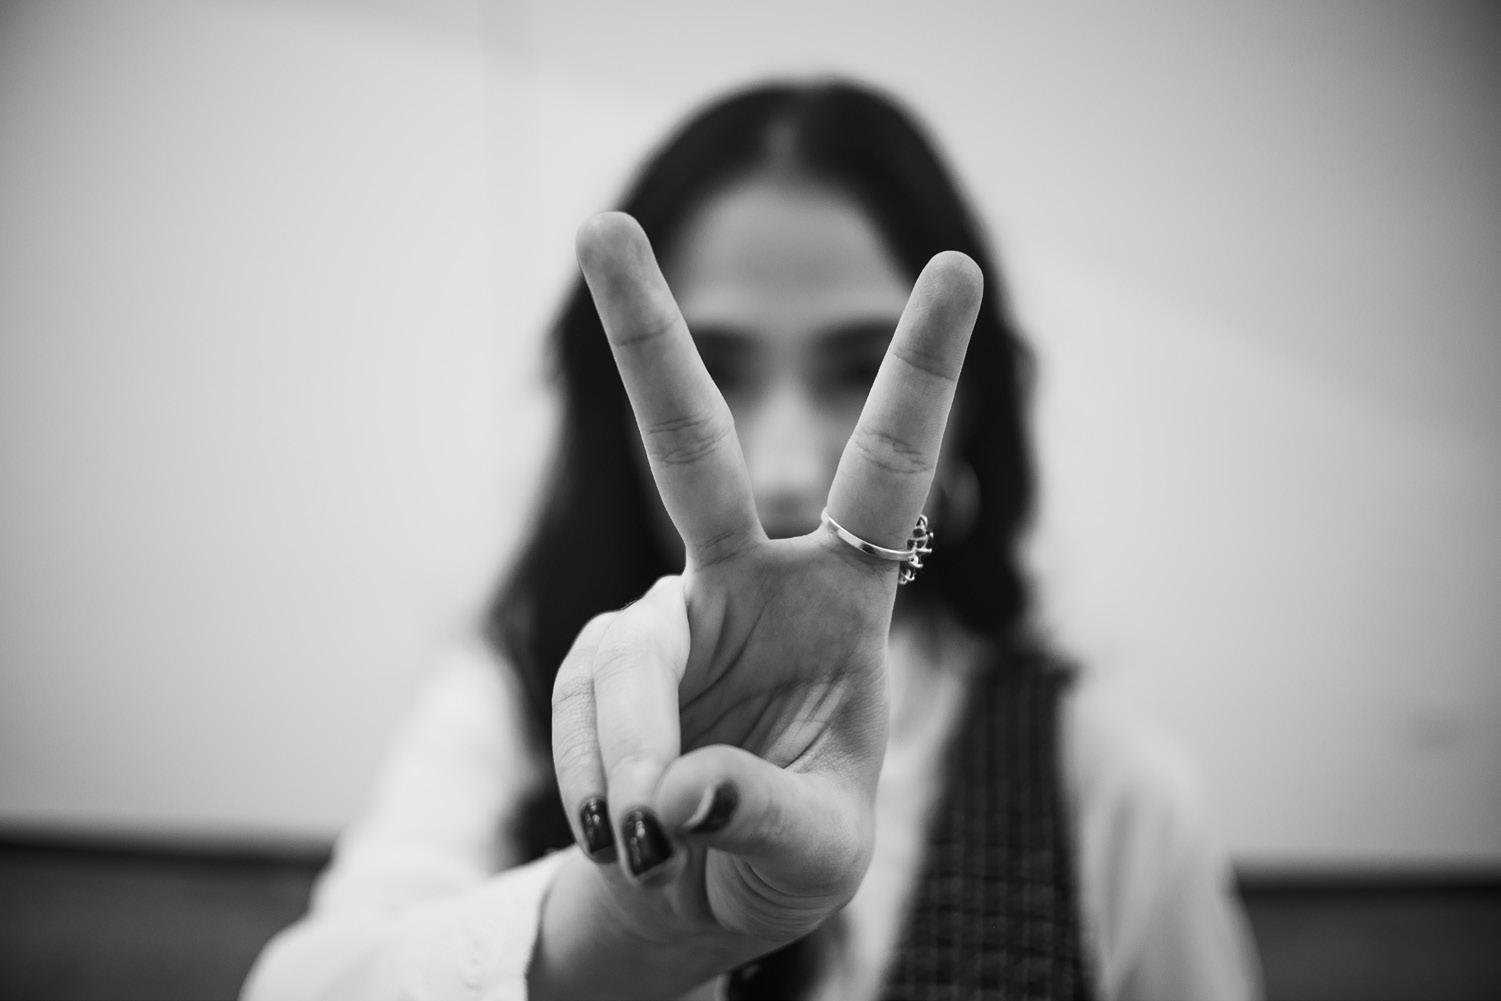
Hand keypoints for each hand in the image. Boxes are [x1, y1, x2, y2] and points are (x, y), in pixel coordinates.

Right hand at [544, 212, 979, 980]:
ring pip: (625, 657)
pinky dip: (595, 781)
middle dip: (645, 336)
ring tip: (651, 843)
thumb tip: (677, 790)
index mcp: (840, 599)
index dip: (919, 374)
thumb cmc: (789, 852)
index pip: (885, 474)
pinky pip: (579, 708)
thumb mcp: (819, 853)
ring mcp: (660, 616)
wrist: (696, 894)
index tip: (956, 264)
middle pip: (688, 448)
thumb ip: (765, 813)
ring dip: (633, 760)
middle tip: (601, 226)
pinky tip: (619, 832)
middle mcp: (744, 580)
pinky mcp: (595, 661)